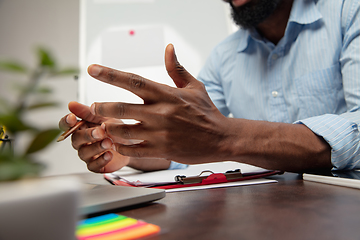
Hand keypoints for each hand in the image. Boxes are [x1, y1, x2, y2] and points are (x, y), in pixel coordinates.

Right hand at [59, 101, 131, 172]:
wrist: (132, 143)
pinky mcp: (96, 166)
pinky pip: (93, 165)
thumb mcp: (104, 117)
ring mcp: (88, 155)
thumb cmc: (116, 130)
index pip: (66, 126)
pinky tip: (109, 154)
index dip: (66, 122)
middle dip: (87, 135)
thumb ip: (88, 112)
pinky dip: (101, 160)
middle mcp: (81, 142)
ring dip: (96, 147)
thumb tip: (71, 104)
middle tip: (100, 131)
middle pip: (75, 139)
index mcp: (81, 128)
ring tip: (109, 142)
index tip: (72, 118)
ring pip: (84, 153)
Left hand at [87, 44, 229, 164]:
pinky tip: (118, 143)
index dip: (110, 74)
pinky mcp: (161, 150)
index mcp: (166, 94)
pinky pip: (132, 150)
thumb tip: (168, 48)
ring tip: (106, 126)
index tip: (92, 69)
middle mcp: (160, 112)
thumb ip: (176, 69)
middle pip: (120, 108)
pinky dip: (120, 147)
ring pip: (122, 130)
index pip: (133, 80)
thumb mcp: (194, 86)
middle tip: (94, 107)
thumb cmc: (207, 112)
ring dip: (109, 128)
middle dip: (101, 107)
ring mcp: (159, 133)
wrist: (222, 138)